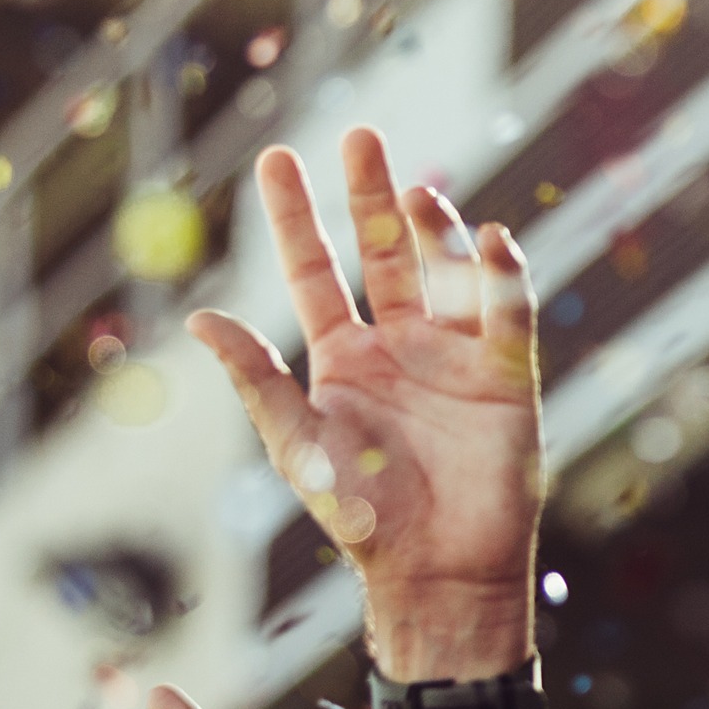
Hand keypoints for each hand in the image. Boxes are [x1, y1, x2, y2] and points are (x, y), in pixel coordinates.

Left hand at [188, 129, 541, 680]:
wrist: (440, 573)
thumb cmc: (364, 520)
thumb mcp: (298, 446)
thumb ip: (256, 380)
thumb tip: (200, 318)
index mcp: (342, 359)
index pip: (314, 270)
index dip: (295, 217)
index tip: (277, 159)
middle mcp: (399, 346)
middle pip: (383, 252)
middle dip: (371, 195)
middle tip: (360, 134)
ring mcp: (454, 358)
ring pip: (444, 272)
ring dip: (433, 231)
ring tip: (417, 193)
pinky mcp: (507, 379)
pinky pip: (507, 316)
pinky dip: (501, 278)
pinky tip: (489, 242)